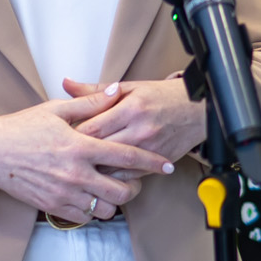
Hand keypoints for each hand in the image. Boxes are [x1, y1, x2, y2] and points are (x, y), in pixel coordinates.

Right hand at [0, 86, 173, 222]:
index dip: (152, 162)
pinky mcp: (53, 206)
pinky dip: (93, 210)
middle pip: (122, 191)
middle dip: (134, 187)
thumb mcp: (55, 109)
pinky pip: (84, 218)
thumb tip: (116, 90)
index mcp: (80, 146)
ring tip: (109, 189)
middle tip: (133, 180)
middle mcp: (75, 173)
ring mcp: (64, 193)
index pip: (127, 156)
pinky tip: (90, 197)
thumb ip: (90, 103)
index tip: (167, 166)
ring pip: (105, 209)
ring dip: (113, 201)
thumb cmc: (21, 128)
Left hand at [63, 76, 204, 163]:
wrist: (199, 109)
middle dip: (80, 153)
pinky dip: (113, 176)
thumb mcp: (129, 87)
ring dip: (95, 168)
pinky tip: (103, 174)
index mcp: (130, 108)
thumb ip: (95, 91)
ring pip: (112, 166)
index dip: (73, 134)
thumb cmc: (162, 96)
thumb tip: (67, 84)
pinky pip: (129, 176)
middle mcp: (140, 130)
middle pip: (99, 149)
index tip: (62, 136)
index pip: (92, 127)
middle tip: (66, 155)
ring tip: (81, 167)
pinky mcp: (157, 162)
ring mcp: (150, 149)